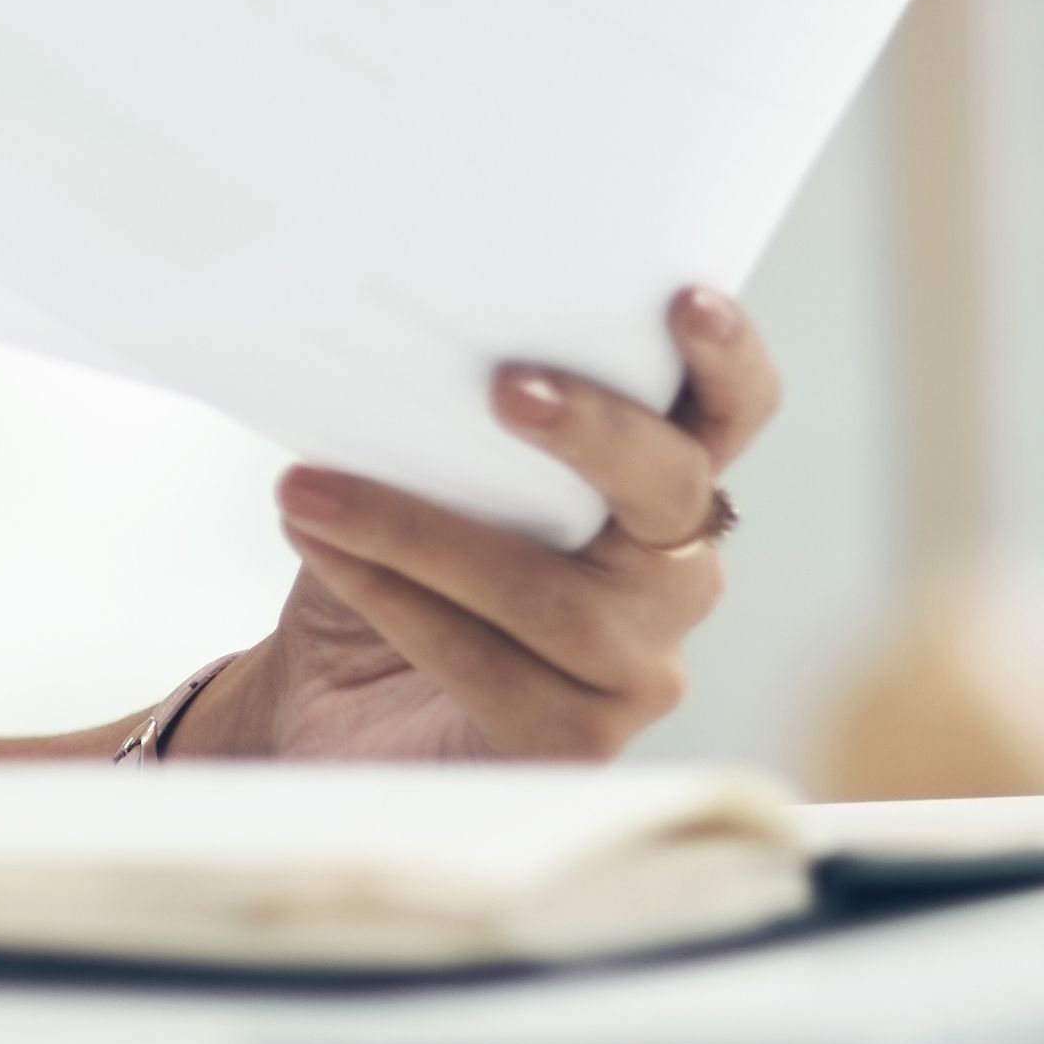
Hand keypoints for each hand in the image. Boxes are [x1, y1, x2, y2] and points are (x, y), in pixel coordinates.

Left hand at [183, 290, 781, 764]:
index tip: (686, 304)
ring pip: (562, 596)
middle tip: (507, 387)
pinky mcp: (579, 739)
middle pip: (672, 491)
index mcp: (648, 482)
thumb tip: (409, 336)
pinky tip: (329, 557)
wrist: (325, 700)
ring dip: (428, 532)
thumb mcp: (415, 467)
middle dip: (597, 432)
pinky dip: (398, 602)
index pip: (728, 412)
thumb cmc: (390, 567)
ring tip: (316, 491)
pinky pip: (495, 667)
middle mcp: (668, 572)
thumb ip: (448, 411)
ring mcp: (636, 662)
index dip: (725, 361)